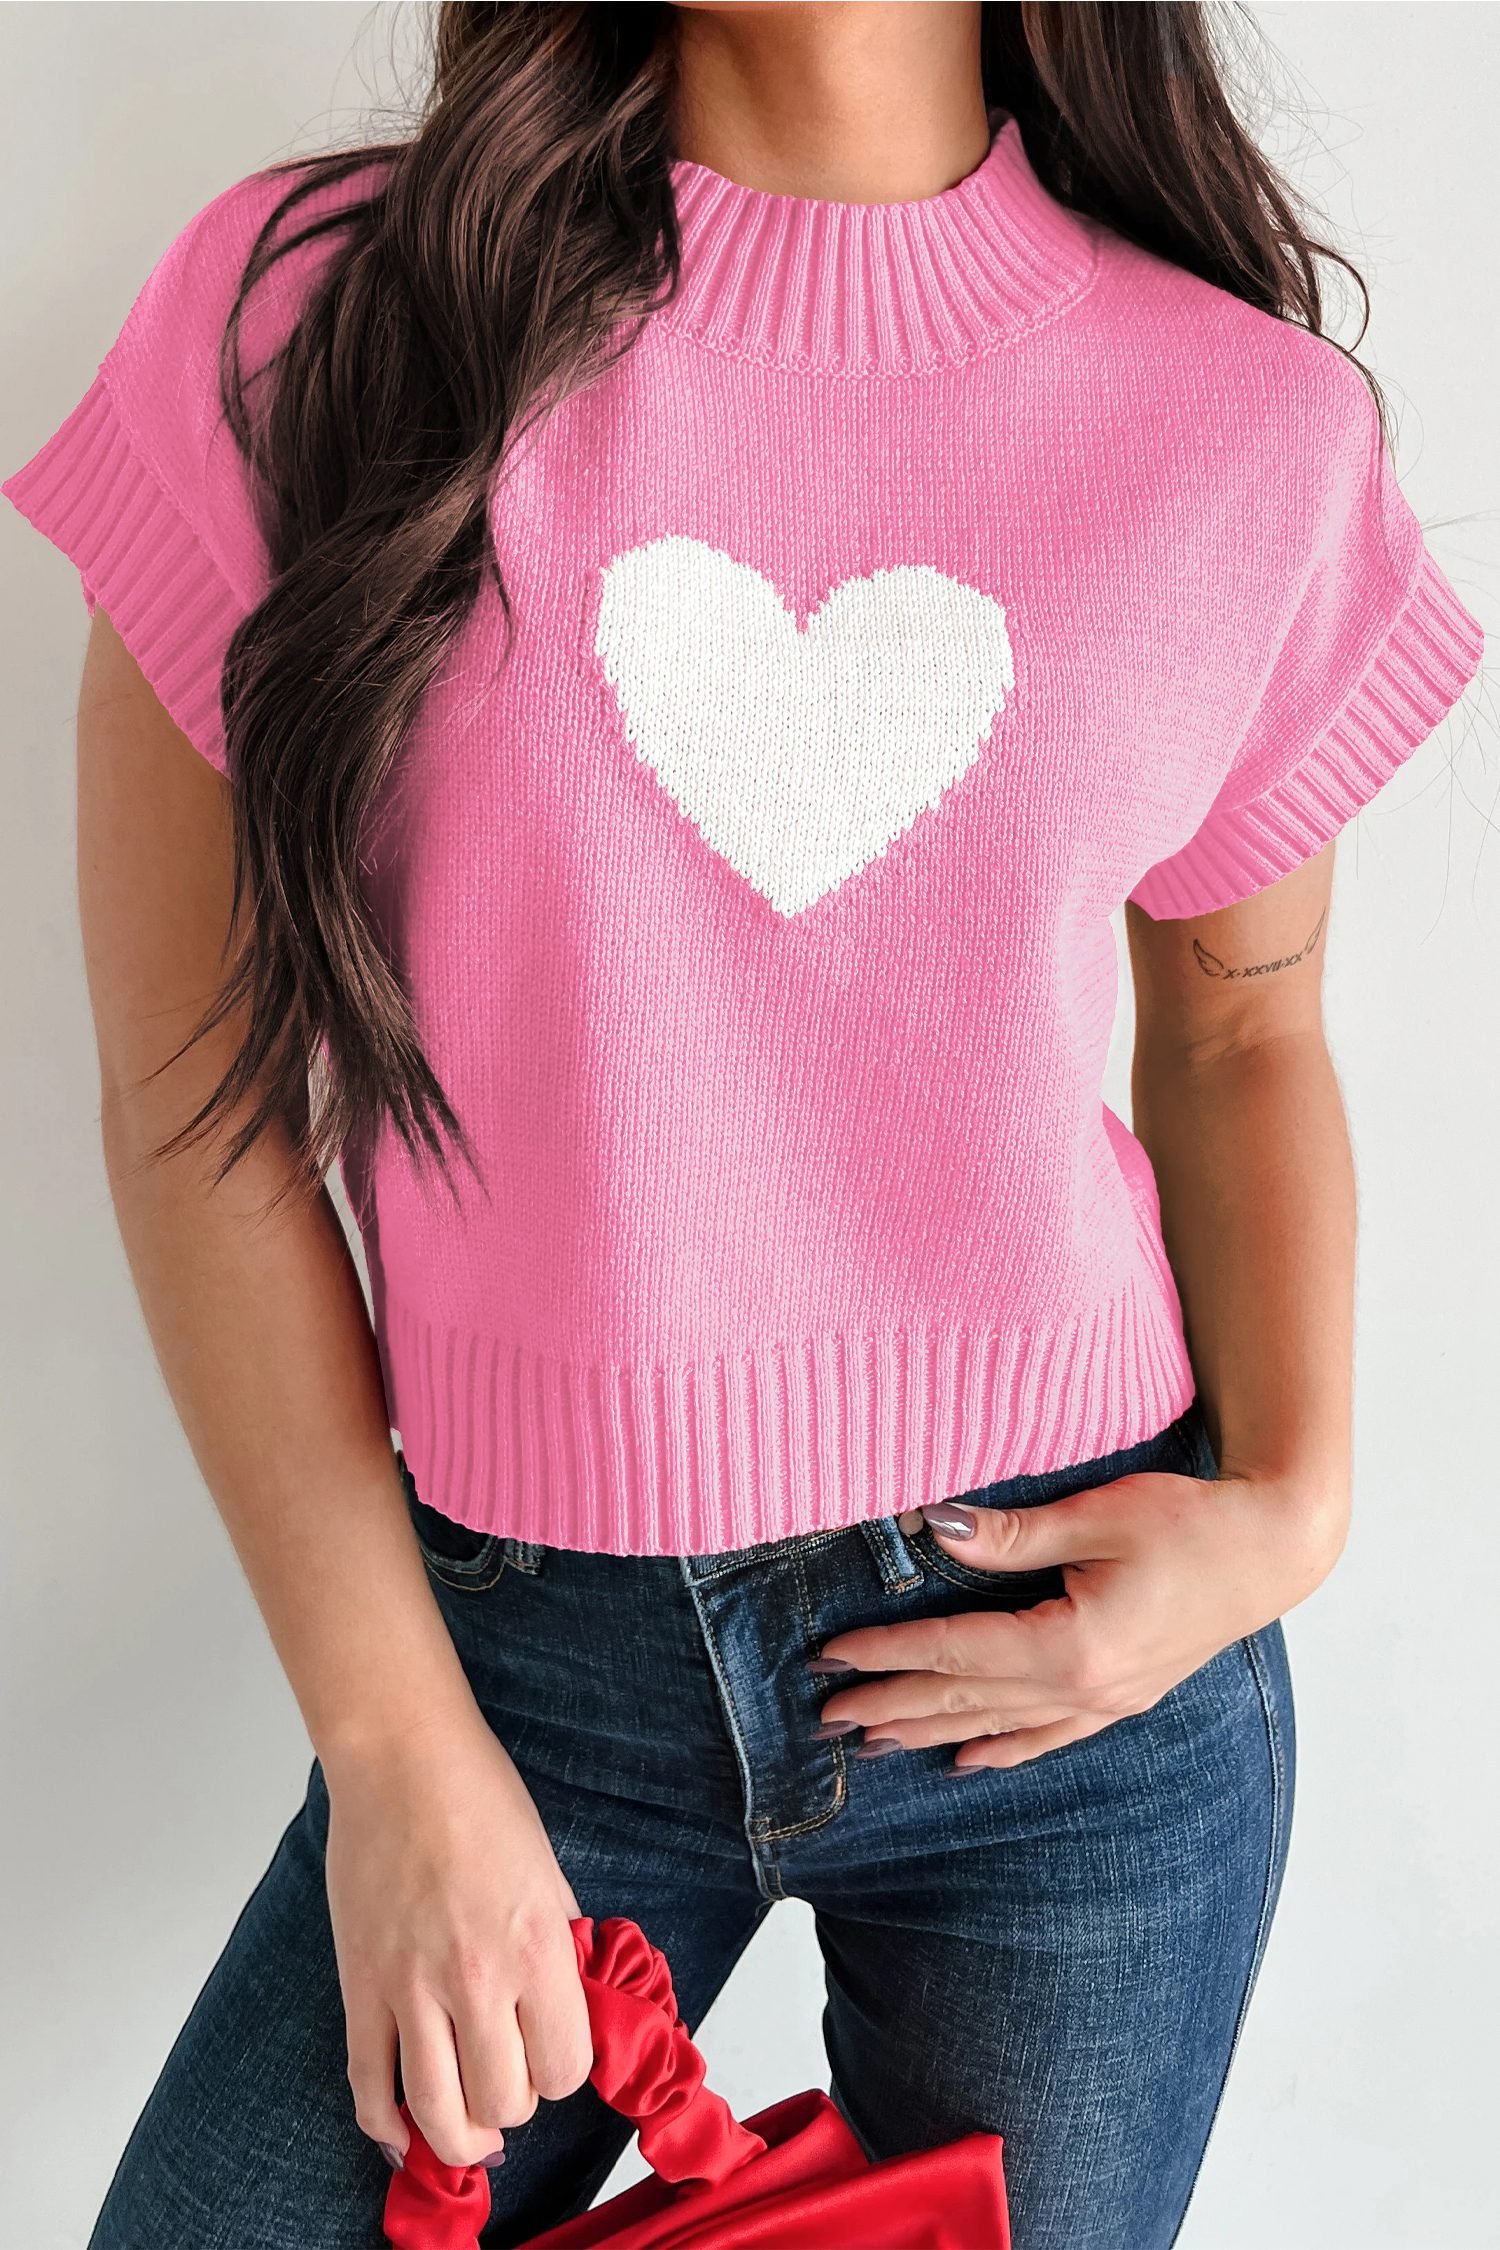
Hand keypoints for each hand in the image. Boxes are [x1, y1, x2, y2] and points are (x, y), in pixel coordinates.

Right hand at [322, 1700, 591, 2170]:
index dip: (564, 2071)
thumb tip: (564, 2005)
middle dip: (515, 2102)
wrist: (402, 1760)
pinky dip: (387, 2126)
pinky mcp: (361, 1986)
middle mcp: (476, 1978)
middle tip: (512, 2077)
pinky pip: (368, 2084)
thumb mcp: (549, 1872)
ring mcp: (411, 1988)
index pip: (566, 2067)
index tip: (553, 2054)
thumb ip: (557, 1947)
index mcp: (536, 1947)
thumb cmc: (481, 1799)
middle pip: (505, 2102)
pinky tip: (404, 2133)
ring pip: (438, 2112)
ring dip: (460, 2135)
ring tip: (471, 2131)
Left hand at [812, 1463, 1345, 1769]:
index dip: (888, 1654)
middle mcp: (1084, 1689)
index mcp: (1072, 1645)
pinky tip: (967, 1760)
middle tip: (826, 1717)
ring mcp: (1106, 1702)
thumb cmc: (1191, 1521)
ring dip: (930, 1733)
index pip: (955, 1653)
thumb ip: (1008, 1536)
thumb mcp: (1096, 1516)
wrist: (1273, 1549)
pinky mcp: (1123, 1698)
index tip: (831, 1658)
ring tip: (872, 1744)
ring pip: (997, 1726)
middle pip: (965, 1700)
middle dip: (891, 1705)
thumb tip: (928, 1526)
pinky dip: (1000, 1749)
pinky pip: (1046, 1737)